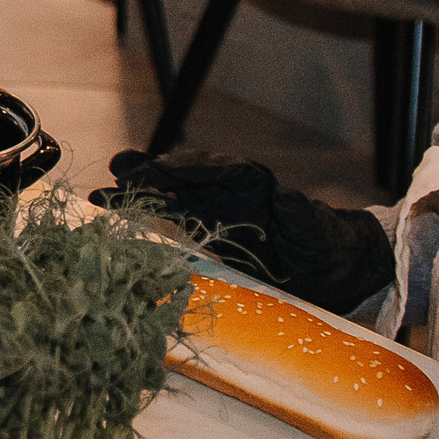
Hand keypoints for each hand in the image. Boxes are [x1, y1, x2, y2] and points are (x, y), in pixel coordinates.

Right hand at [106, 148, 395, 315]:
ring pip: (172, 195)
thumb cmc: (327, 247)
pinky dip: (148, 215)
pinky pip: (174, 219)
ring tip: (105, 194)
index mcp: (254, 184)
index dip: (182, 168)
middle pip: (184, 177)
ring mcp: (217, 210)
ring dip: (140, 193)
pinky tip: (122, 216)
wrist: (333, 270)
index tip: (155, 168)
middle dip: (149, 175)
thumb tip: (290, 196)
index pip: (213, 169)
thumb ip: (301, 214)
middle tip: (114, 173)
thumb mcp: (318, 232)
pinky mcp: (210, 231)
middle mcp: (230, 191)